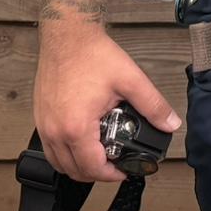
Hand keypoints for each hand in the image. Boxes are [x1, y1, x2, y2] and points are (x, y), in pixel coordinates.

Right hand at [33, 19, 180, 183]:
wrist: (68, 35)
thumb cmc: (93, 55)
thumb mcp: (131, 80)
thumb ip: (153, 104)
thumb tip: (170, 123)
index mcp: (76, 128)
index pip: (92, 168)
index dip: (112, 174)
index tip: (126, 169)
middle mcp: (55, 132)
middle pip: (73, 171)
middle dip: (97, 172)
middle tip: (116, 163)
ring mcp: (44, 126)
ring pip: (59, 163)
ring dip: (79, 165)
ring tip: (101, 153)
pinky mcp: (40, 118)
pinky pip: (50, 148)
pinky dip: (66, 152)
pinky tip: (84, 139)